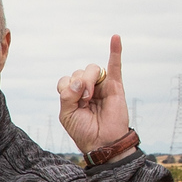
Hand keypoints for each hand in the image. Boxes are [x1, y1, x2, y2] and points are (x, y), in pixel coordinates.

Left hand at [55, 34, 132, 155]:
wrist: (103, 143)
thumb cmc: (84, 131)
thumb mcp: (67, 114)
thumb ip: (67, 95)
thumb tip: (79, 81)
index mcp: (74, 94)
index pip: (66, 80)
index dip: (67, 89)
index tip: (73, 104)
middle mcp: (87, 88)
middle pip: (78, 72)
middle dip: (77, 85)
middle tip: (84, 102)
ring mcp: (102, 86)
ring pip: (92, 68)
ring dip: (88, 79)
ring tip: (90, 96)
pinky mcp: (115, 86)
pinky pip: (115, 64)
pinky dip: (116, 50)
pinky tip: (115, 38)